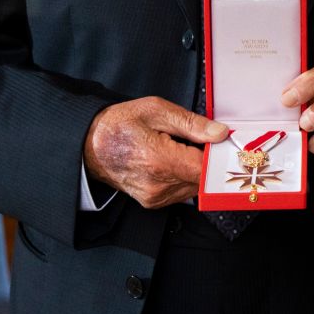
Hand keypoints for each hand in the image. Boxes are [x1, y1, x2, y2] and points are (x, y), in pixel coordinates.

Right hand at [83, 97, 228, 208]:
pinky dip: (184, 177)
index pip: (205, 168)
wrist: (90, 145)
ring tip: (181, 149)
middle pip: (202, 179)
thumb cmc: (119, 124)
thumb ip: (192, 124)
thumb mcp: (156, 110)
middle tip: (202, 142)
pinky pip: (182, 192)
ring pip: (194, 187)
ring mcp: (155, 197)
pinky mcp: (153, 202)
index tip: (223, 144)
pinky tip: (173, 161)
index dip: (218, 156)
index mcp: (159, 160)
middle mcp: (158, 185)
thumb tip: (219, 133)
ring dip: (196, 170)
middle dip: (207, 161)